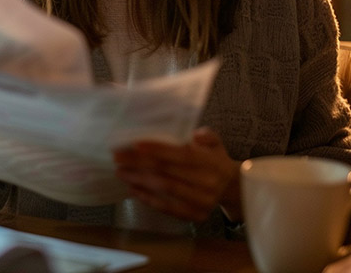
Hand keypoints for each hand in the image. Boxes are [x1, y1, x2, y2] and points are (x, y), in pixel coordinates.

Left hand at [113, 127, 239, 221]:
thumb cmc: (215, 160)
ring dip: (139, 180)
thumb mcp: (216, 143)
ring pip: (164, 189)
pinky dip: (148, 198)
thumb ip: (207, 135)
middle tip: (118, 157)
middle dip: (139, 164)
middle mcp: (207, 183)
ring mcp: (201, 201)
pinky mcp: (195, 215)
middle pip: (167, 172)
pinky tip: (133, 188)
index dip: (157, 149)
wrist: (232, 188)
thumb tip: (196, 134)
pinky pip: (167, 208)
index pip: (181, 155)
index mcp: (211, 162)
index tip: (135, 144)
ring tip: (121, 171)